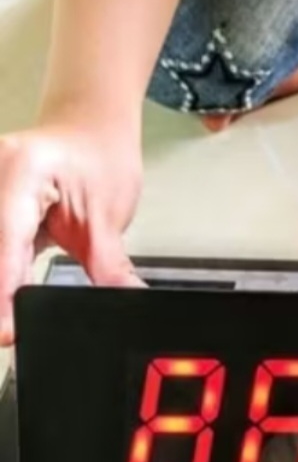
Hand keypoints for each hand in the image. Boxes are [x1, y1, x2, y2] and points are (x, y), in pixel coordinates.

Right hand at [0, 121, 142, 343]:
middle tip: (9, 334)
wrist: (89, 127)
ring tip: (8, 322)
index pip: (5, 247)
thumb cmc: (99, 158)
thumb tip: (122, 305)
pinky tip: (4, 300)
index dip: (4, 296)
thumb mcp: (108, 216)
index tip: (8, 331)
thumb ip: (109, 267)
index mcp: (19, 173)